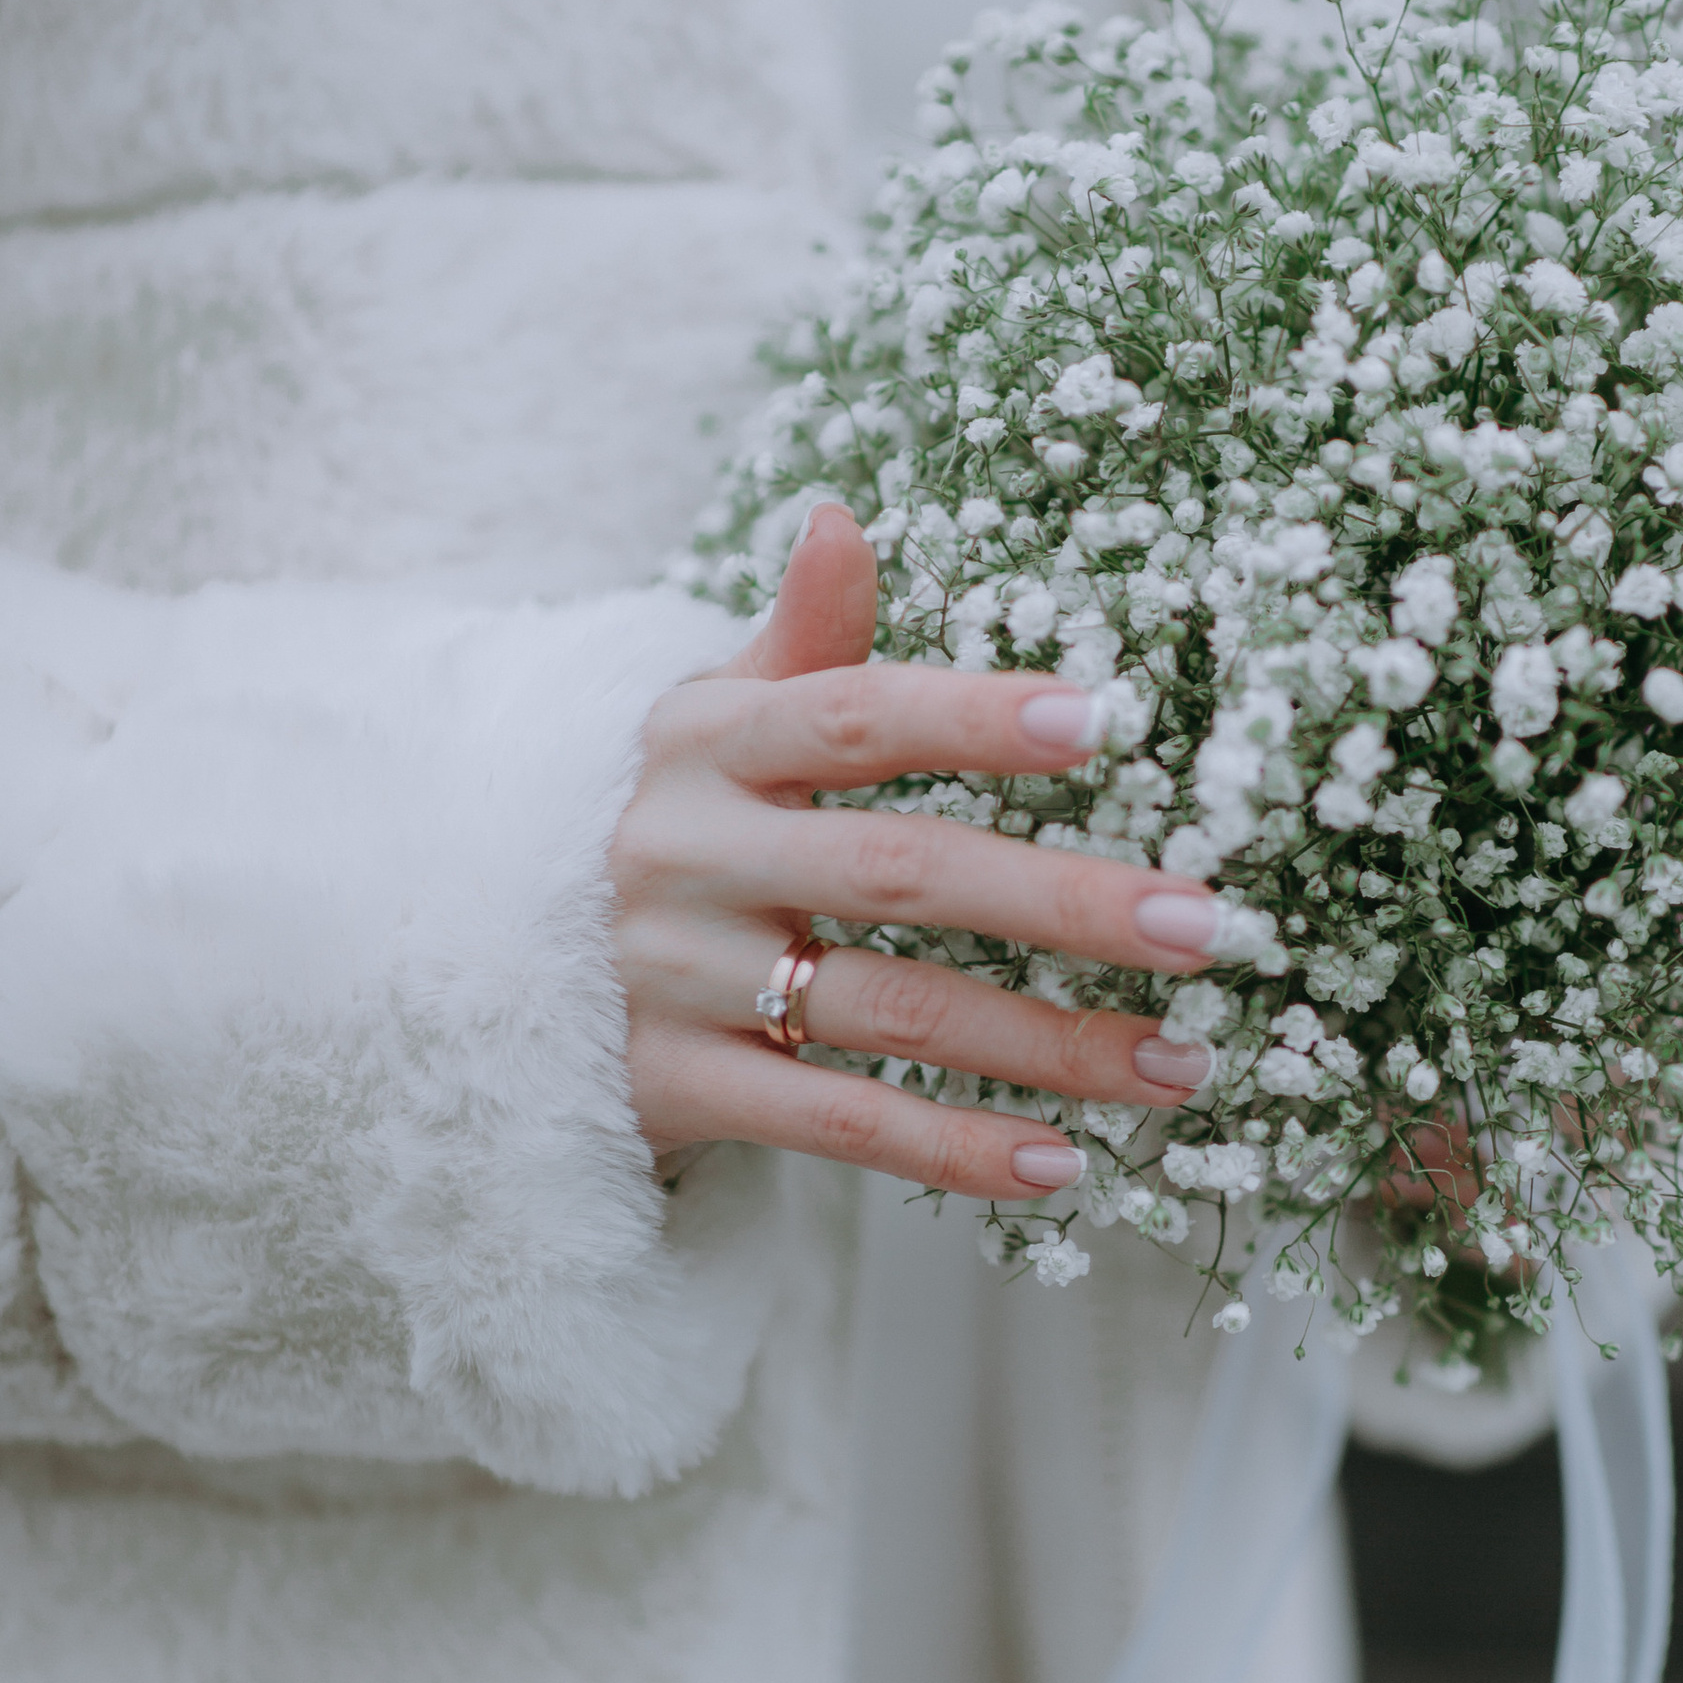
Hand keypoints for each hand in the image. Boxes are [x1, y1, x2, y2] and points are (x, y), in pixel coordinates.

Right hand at [612, 505, 1220, 1195]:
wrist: (479, 956)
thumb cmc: (663, 819)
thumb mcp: (708, 722)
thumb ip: (800, 642)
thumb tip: (841, 519)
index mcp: (706, 745)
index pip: (854, 717)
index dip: (973, 716)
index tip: (1102, 718)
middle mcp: (687, 856)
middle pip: (902, 873)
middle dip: (1064, 901)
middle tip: (1202, 925)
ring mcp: (675, 979)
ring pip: (892, 1011)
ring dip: (1050, 1044)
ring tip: (1180, 1063)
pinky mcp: (674, 1089)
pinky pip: (836, 1124)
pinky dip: (953, 1147)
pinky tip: (1061, 1163)